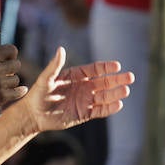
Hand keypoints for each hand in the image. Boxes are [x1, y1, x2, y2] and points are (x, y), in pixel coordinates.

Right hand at [0, 44, 26, 114]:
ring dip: (11, 81)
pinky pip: (18, 92)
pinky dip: (19, 91)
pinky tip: (21, 90)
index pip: (11, 50)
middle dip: (12, 68)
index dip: (11, 54)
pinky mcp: (1, 97)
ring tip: (2, 84)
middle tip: (6, 72)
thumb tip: (3, 54)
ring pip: (16, 79)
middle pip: (16, 64)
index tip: (9, 58)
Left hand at [18, 48, 132, 132]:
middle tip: (130, 77)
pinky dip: (109, 108)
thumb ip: (54, 66)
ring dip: (116, 94)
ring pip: (104, 96)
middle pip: (104, 82)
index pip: (95, 70)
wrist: (33, 115)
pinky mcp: (84, 114)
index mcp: (76, 76)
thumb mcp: (45, 79)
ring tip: (126, 90)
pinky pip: (100, 111)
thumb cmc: (37, 95)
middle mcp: (83, 87)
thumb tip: (61, 49)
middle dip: (117, 80)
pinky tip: (119, 104)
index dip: (106, 68)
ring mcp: (85, 100)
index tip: (117, 66)